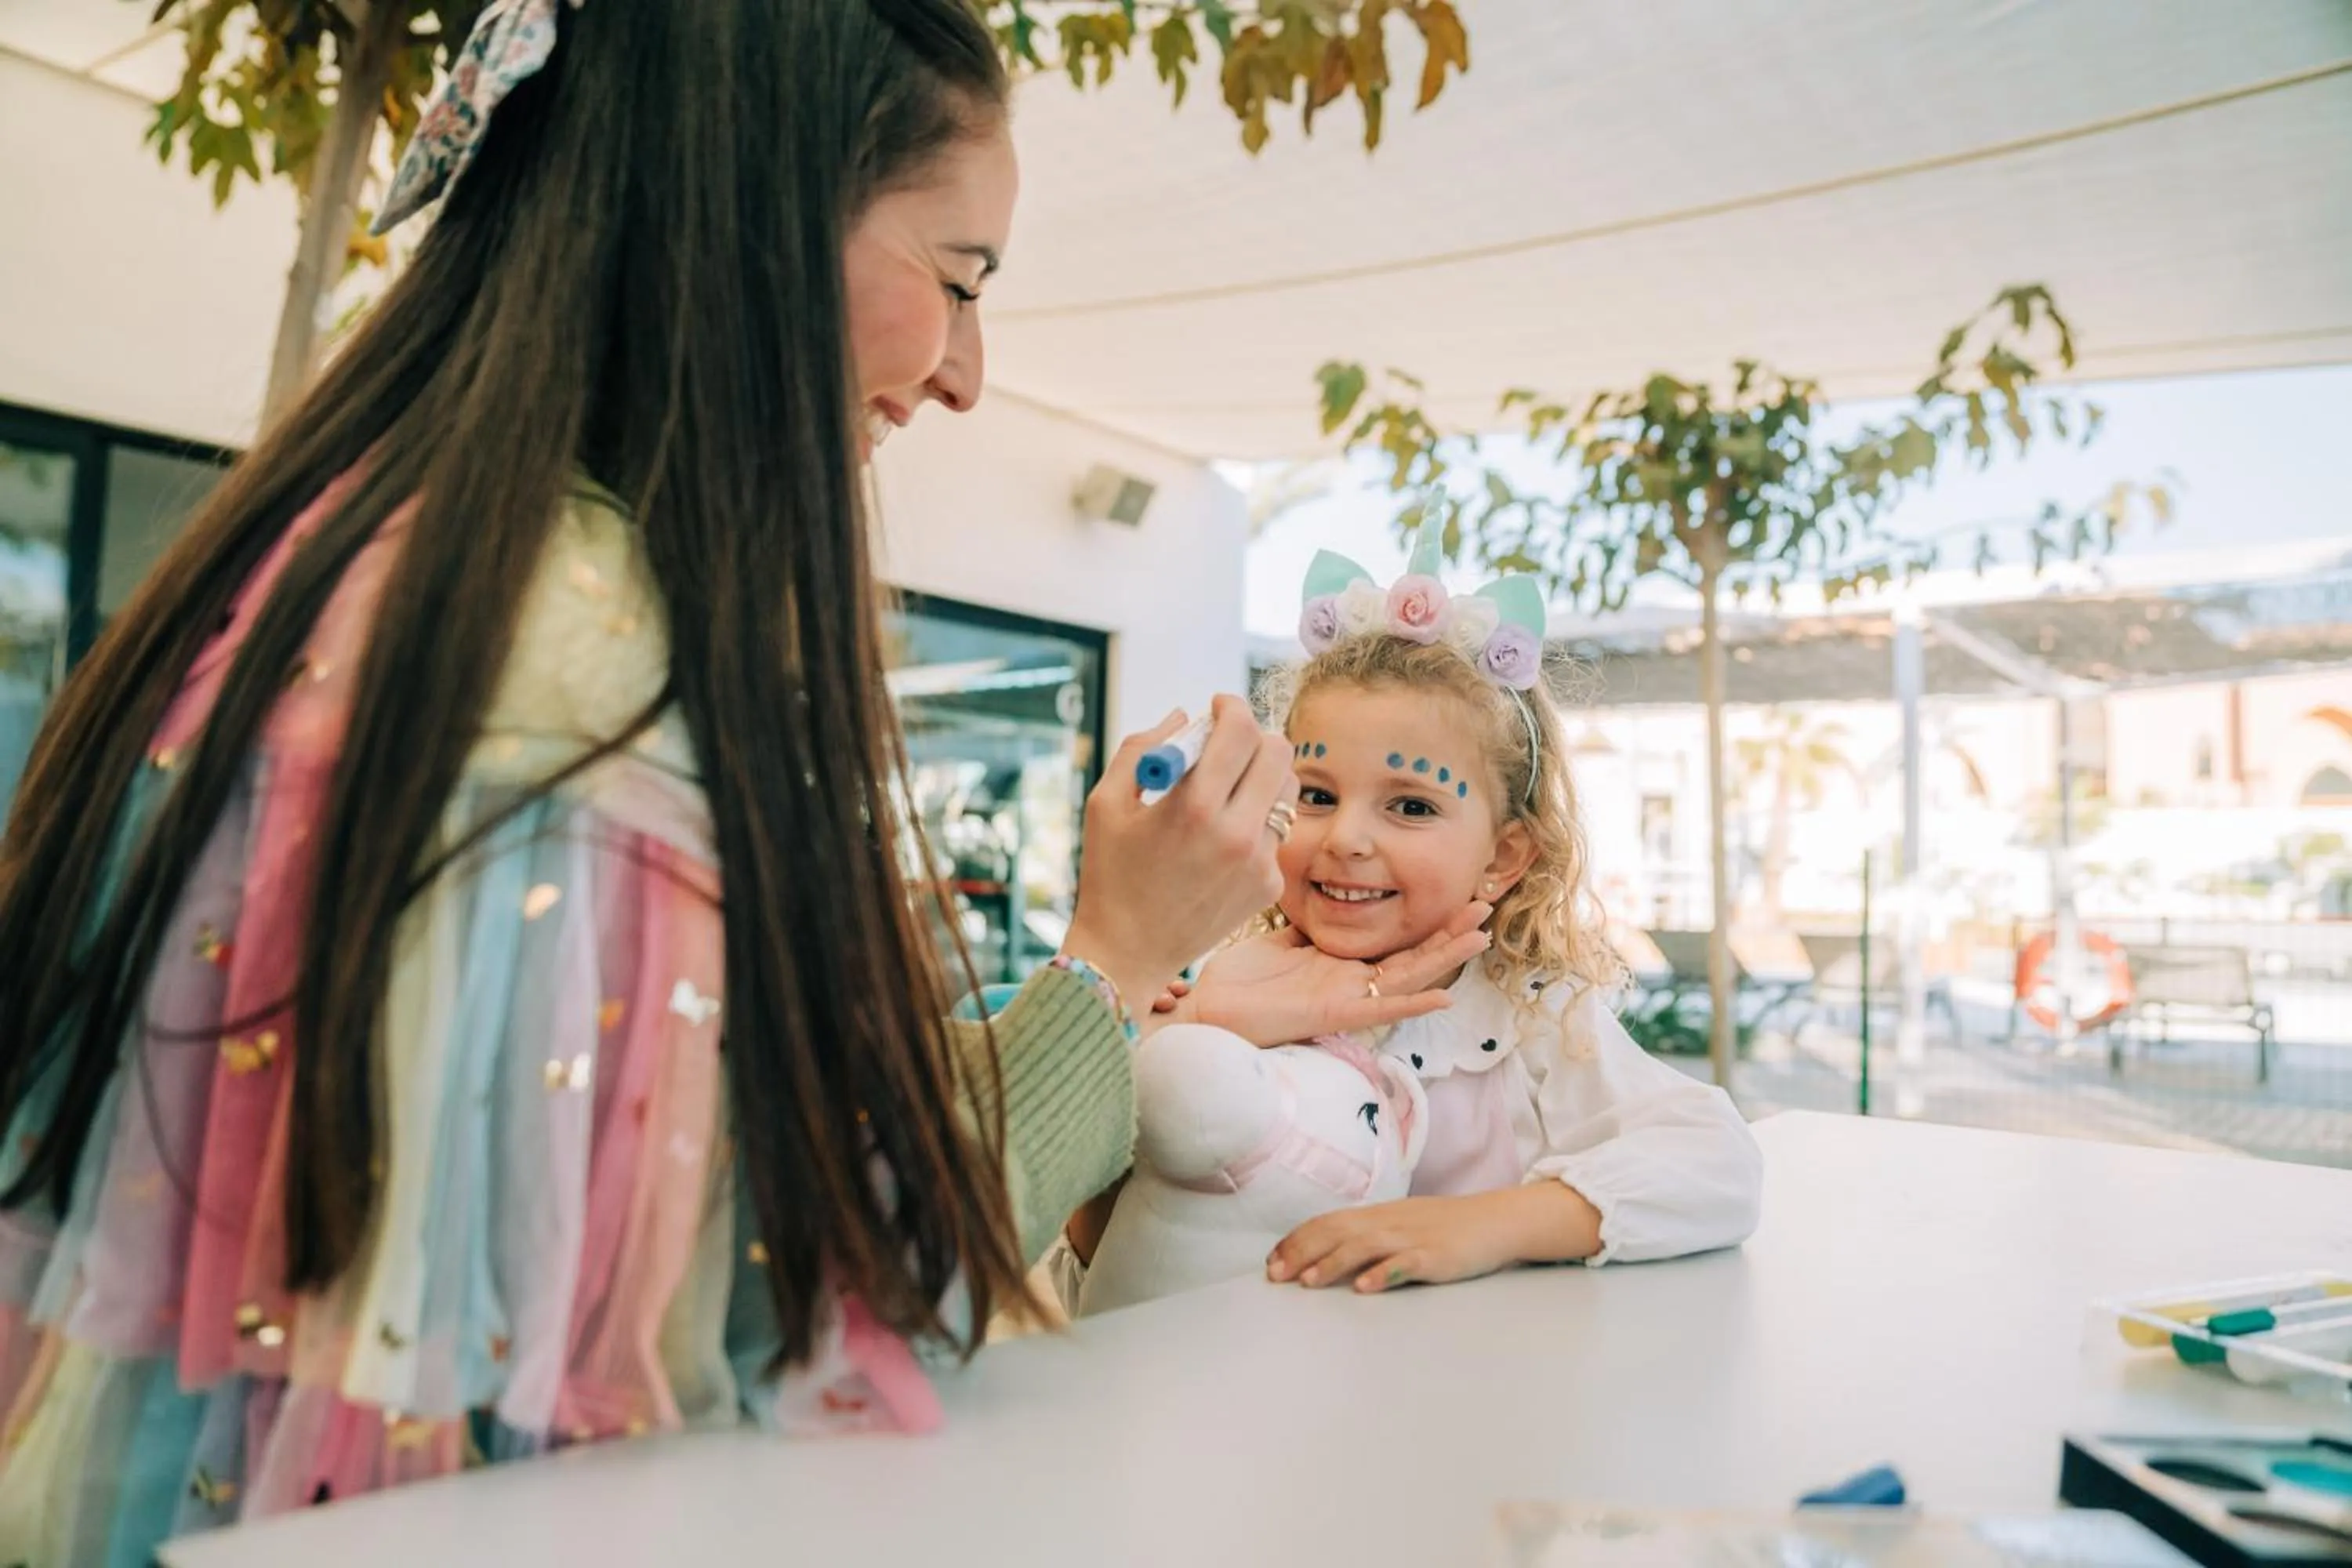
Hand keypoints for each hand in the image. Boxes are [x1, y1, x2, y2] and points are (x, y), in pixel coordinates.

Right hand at [1059, 696, 1297, 1011]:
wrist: (1127, 953)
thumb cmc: (1109, 873)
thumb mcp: (1106, 802)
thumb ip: (1143, 747)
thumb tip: (1183, 715)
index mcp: (1195, 807)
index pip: (1242, 730)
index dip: (1231, 707)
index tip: (1218, 708)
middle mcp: (1237, 833)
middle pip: (1279, 751)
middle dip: (1253, 737)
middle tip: (1226, 745)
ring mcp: (1259, 862)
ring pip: (1287, 790)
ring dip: (1261, 776)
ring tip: (1226, 791)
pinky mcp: (1269, 885)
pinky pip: (1276, 832)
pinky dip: (1253, 823)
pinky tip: (1219, 842)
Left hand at [1176, 902, 1493, 1045]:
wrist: (1210, 1010)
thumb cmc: (1240, 981)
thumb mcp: (1282, 942)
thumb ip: (1310, 927)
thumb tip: (1328, 899)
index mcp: (1341, 965)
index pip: (1396, 942)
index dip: (1428, 923)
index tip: (1456, 896)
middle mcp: (1351, 983)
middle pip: (1414, 956)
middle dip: (1450, 932)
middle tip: (1486, 907)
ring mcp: (1346, 999)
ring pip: (1408, 977)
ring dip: (1445, 958)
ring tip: (1480, 938)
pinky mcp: (1333, 1014)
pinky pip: (1380, 1009)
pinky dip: (1412, 1004)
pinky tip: (1443, 997)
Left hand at [1266, 1185, 1603, 1292]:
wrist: (1496, 1220)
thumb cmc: (1446, 1226)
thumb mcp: (1402, 1225)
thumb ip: (1368, 1235)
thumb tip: (1330, 1252)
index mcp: (1378, 1215)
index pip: (1328, 1222)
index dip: (1297, 1239)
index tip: (1272, 1260)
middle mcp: (1389, 1222)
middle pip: (1337, 1231)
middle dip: (1302, 1252)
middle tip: (1275, 1275)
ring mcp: (1412, 1238)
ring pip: (1364, 1246)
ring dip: (1332, 1262)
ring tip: (1307, 1281)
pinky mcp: (1436, 1256)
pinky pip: (1405, 1264)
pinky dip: (1383, 1274)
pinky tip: (1364, 1287)